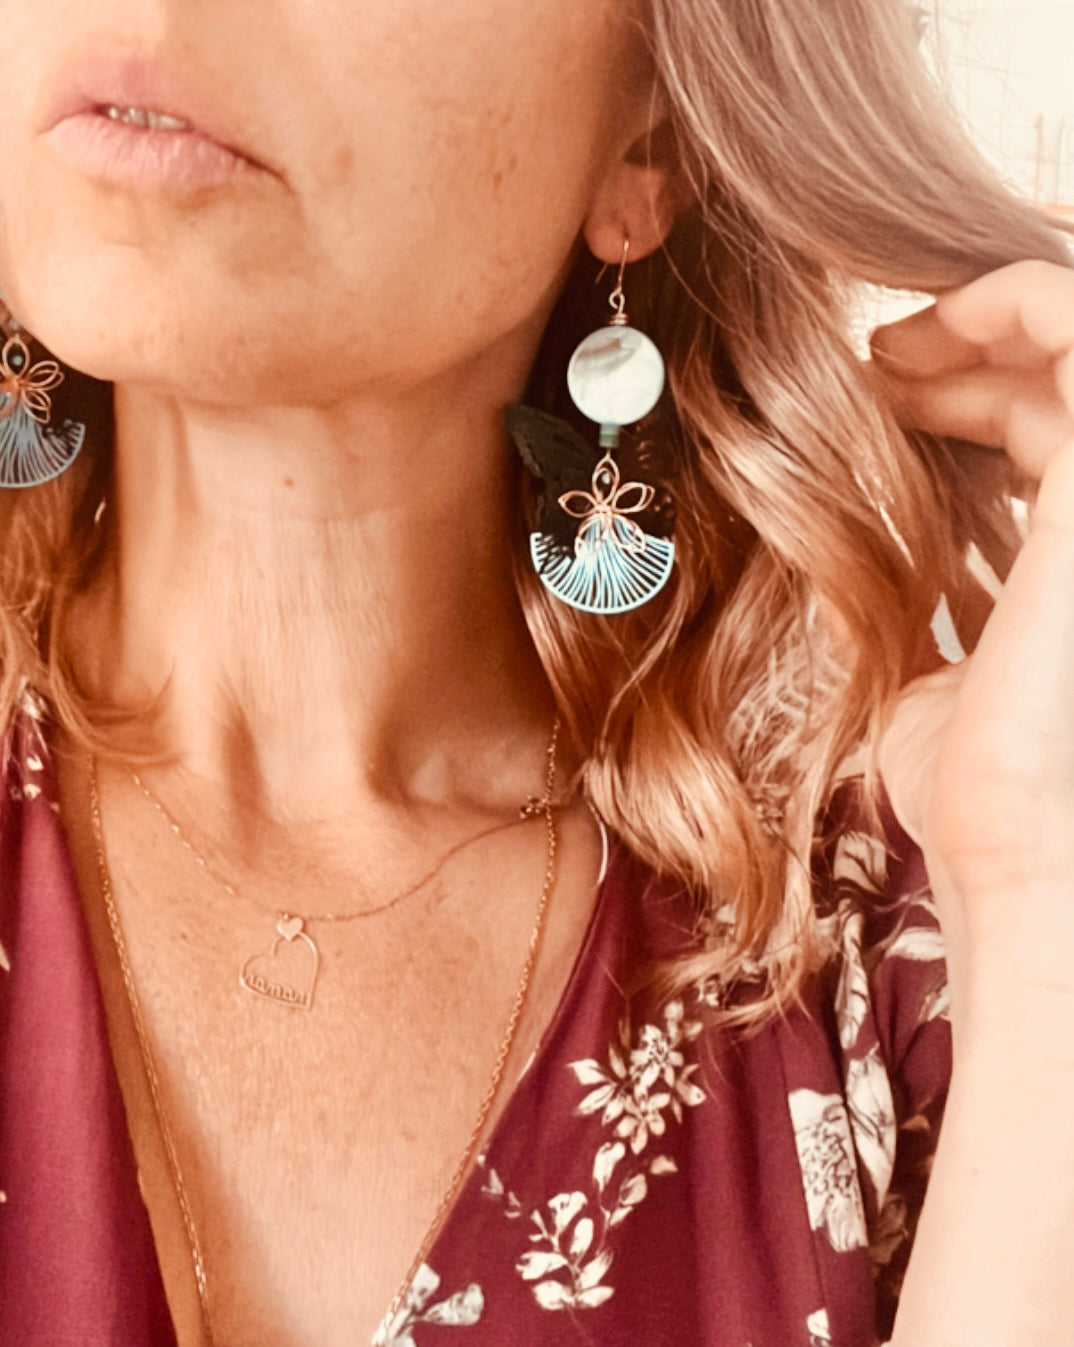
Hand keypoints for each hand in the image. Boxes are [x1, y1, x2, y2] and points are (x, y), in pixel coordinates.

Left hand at [871, 259, 1073, 999]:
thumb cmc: (965, 773)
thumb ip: (919, 600)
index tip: (866, 398)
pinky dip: (1005, 297)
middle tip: (865, 365)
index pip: (1033, 438)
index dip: (954, 399)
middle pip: (1049, 385)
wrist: (1001, 831)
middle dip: (956, 355)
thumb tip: (862, 556)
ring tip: (880, 351)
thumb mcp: (924, 662)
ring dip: (972, 325)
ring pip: (1070, 344)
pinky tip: (919, 332)